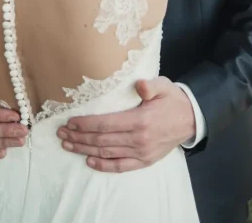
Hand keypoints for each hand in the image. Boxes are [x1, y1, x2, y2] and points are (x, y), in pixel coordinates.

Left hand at [56, 77, 194, 172]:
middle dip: (79, 137)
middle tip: (61, 133)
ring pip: (107, 153)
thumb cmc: (172, 99)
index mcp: (140, 120)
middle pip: (102, 140)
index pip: (106, 124)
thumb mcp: (164, 85)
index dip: (86, 124)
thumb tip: (140, 85)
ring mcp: (141, 152)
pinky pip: (121, 166)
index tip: (70, 122)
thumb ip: (151, 85)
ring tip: (68, 145)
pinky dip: (104, 166)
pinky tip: (89, 161)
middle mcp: (139, 139)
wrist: (190, 119)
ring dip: (85, 150)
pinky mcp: (144, 160)